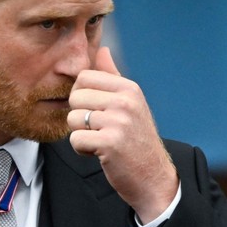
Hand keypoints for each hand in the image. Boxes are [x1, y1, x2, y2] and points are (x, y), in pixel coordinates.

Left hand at [68, 47, 178, 222]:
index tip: (96, 111)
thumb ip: (113, 77)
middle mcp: (125, 101)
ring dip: (80, 135)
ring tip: (100, 141)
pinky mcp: (110, 143)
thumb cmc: (136, 140)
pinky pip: (76, 139)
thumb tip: (102, 49)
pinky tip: (99, 153)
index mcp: (129, 88)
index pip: (85, 77)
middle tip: (98, 130)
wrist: (152, 177)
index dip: (82, 96)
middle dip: (79, 116)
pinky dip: (82, 150)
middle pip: (75, 97)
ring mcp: (118, 121)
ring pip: (73, 119)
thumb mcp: (130, 103)